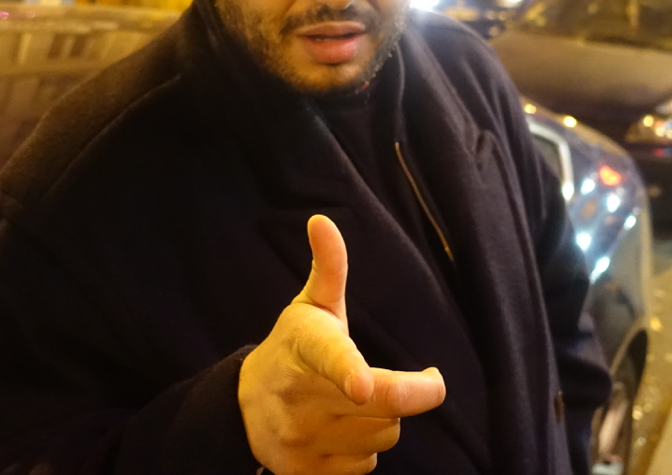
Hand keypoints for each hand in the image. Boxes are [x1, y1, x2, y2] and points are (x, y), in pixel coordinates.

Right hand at [238, 215, 445, 474]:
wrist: (244, 409)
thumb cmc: (293, 350)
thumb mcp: (310, 308)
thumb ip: (329, 268)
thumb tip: (322, 221)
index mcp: (303, 347)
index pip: (330, 357)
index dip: (349, 371)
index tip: (362, 384)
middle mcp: (297, 397)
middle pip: (382, 405)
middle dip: (411, 394)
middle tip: (428, 383)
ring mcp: (300, 442)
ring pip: (381, 437)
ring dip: (384, 422)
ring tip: (357, 405)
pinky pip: (365, 468)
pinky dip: (364, 451)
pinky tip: (343, 433)